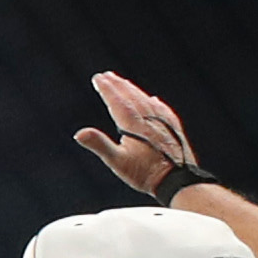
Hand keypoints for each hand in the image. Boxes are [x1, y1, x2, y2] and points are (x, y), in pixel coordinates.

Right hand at [73, 71, 200, 197]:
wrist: (178, 182)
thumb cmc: (146, 174)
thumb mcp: (118, 162)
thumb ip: (99, 145)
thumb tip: (79, 133)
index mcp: (134, 125)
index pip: (117, 101)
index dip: (107, 89)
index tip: (98, 78)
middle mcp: (150, 119)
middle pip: (131, 96)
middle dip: (118, 85)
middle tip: (107, 75)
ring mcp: (164, 123)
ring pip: (146, 101)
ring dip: (133, 90)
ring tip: (124, 83)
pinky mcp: (174, 130)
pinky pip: (162, 110)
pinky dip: (154, 102)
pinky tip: (153, 100)